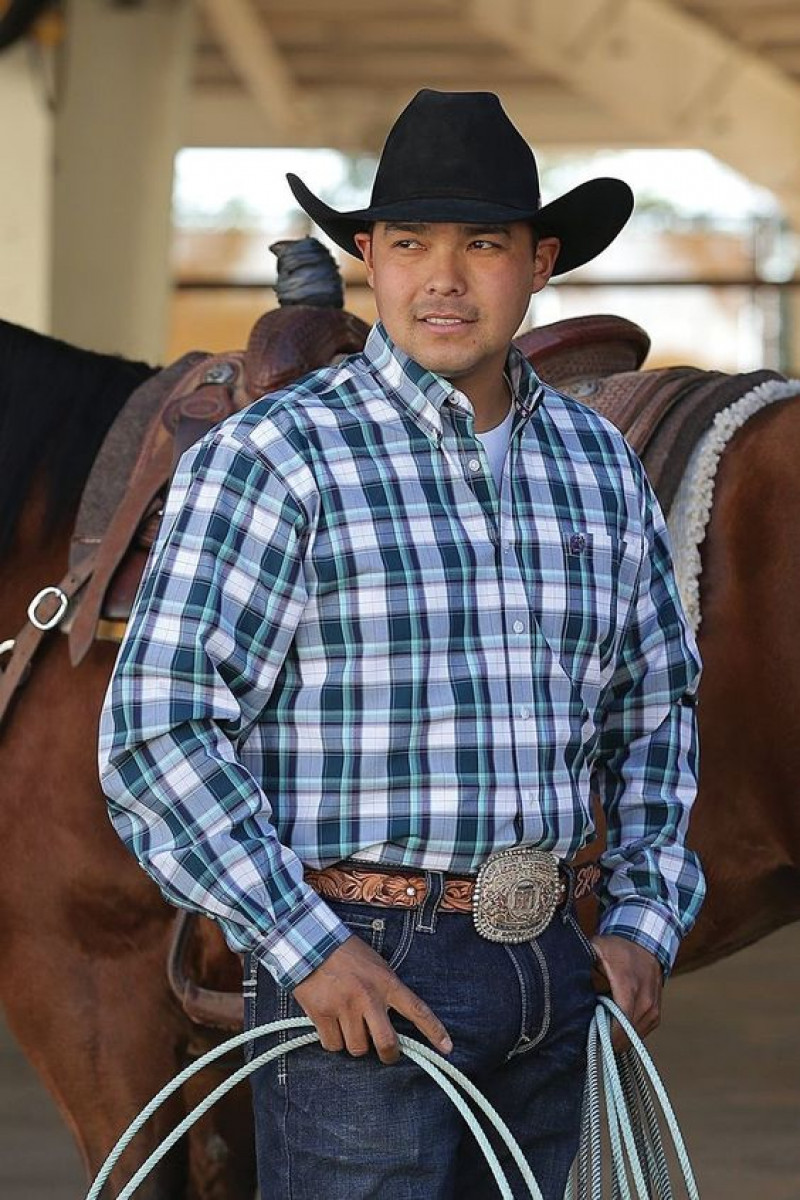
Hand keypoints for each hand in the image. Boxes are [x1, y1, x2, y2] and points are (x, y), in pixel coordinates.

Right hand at [292, 934, 452, 1064]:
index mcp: (386, 982)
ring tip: (347, 1023)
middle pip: (387, 1043)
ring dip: (353, 1043)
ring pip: (357, 1048)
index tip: (447, 1048)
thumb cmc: (346, 954)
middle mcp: (368, 997)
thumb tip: (390, 1024)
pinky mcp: (322, 1014)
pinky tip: (329, 1023)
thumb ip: (385, 992)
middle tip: (385, 1053)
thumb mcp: (376, 965)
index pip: (417, 1009)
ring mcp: (344, 1007)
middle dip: (388, 1055)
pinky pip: (332, 1045)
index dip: (434, 1031)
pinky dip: (332, 1040)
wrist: (311, 942)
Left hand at [589, 934, 662, 1052]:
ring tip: (599, 1033)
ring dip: (617, 1039)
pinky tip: (613, 1028)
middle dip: (607, 1040)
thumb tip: (564, 975)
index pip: (621, 1019)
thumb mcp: (597, 948)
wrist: (645, 945)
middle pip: (626, 1032)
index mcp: (628, 984)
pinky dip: (626, 1034)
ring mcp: (652, 1008)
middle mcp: (645, 999)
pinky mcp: (655, 1014)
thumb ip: (582, 960)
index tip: (590, 1041)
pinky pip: (640, 1033)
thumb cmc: (617, 948)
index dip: (606, 1035)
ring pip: (633, 1036)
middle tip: (589, 1040)